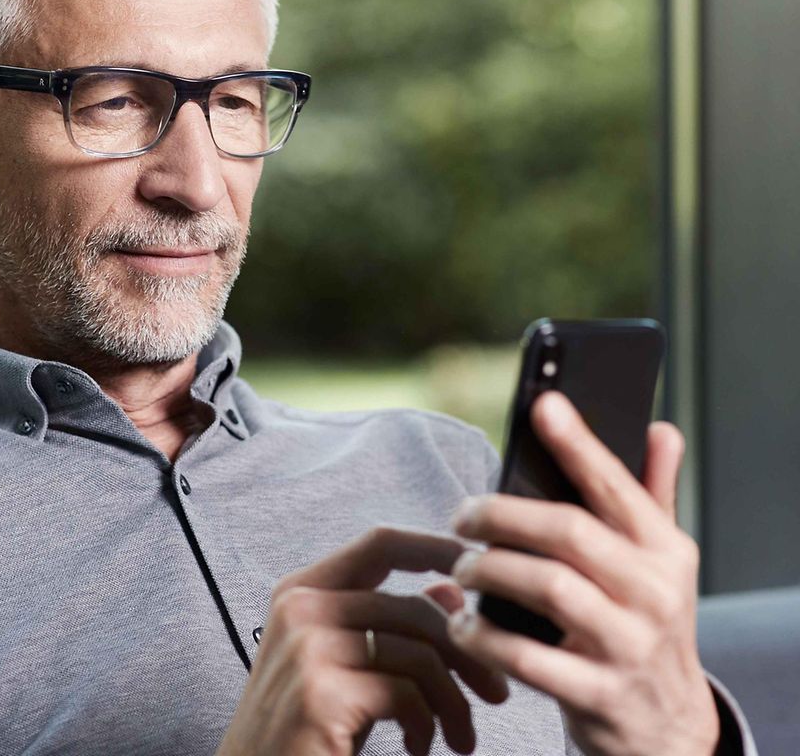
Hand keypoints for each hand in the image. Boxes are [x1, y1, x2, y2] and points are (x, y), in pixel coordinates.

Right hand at [215, 526, 509, 755]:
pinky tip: (418, 746)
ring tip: (459, 736)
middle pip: (415, 606)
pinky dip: (428, 726)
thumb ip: (390, 623)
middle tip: (495, 694)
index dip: (439, 549)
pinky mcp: (321, 693)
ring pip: (421, 653)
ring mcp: (307, 648)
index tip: (481, 575)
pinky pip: (408, 695)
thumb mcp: (342, 664)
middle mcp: (301, 608)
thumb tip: (451, 592)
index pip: (382, 544)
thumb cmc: (302, 727)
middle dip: (470, 654)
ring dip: (455, 703)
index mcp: (302, 591)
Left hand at [446, 391, 719, 755]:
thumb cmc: (644, 626)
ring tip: (460, 567)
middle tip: (461, 516)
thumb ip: (653, 496)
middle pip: (569, 532)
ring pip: (548, 588)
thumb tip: (660, 428)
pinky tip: (462, 624)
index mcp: (666, 551)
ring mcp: (628, 647)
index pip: (617, 486)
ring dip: (489, 570)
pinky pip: (529, 658)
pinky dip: (484, 637)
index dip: (579, 444)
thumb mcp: (661, 565)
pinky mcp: (598, 694)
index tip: (543, 405)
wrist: (668, 729)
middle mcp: (654, 594)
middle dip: (502, 515)